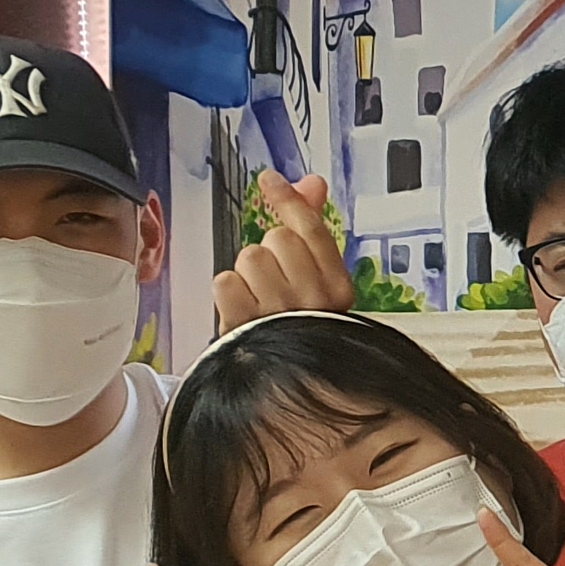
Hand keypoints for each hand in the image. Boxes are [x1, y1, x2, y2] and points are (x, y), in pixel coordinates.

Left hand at [213, 172, 349, 330]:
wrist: (280, 384)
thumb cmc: (298, 325)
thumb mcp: (315, 279)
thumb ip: (312, 227)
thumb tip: (313, 181)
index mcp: (338, 289)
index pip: (312, 229)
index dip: (288, 200)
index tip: (269, 181)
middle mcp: (315, 302)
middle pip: (279, 238)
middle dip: (268, 252)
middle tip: (273, 280)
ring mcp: (281, 315)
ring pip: (250, 257)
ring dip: (246, 274)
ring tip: (257, 299)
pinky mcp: (246, 327)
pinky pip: (226, 281)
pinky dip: (227, 292)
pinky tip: (241, 308)